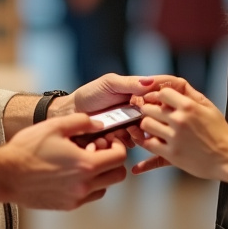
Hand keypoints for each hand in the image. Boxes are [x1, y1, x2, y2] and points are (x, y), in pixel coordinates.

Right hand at [0, 113, 127, 209]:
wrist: (6, 175)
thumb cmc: (27, 150)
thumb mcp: (55, 126)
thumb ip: (81, 122)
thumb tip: (98, 124)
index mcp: (85, 164)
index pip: (119, 158)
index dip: (117, 146)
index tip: (107, 140)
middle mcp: (84, 185)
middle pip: (117, 176)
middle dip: (112, 161)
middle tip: (98, 150)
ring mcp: (76, 198)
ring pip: (104, 188)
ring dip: (100, 174)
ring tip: (82, 161)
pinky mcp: (66, 206)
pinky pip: (88, 197)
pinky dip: (87, 185)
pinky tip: (71, 173)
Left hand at [51, 74, 184, 148]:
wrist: (71, 112)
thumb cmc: (90, 94)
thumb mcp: (109, 84)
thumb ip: (129, 84)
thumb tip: (151, 82)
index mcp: (138, 96)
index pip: (156, 103)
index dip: (153, 108)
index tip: (142, 110)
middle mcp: (137, 112)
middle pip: (150, 122)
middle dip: (140, 126)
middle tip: (128, 127)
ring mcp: (129, 127)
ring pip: (139, 136)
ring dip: (127, 137)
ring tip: (112, 135)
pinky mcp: (120, 141)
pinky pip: (126, 146)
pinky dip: (117, 145)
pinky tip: (106, 141)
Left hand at [132, 82, 227, 182]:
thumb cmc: (220, 132)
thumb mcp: (209, 107)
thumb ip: (190, 95)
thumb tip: (173, 85)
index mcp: (189, 106)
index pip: (162, 93)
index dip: (158, 97)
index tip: (159, 102)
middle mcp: (180, 120)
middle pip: (149, 108)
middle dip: (150, 110)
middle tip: (153, 115)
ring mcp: (174, 138)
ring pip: (145, 124)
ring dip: (147, 125)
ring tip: (153, 127)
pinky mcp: (171, 155)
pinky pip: (148, 144)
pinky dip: (146, 141)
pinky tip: (152, 140)